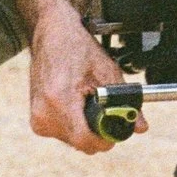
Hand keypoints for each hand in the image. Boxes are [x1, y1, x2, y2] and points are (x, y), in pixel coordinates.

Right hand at [27, 4, 134, 153]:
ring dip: (85, 128)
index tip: (115, 130)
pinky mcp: (36, 120)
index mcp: (59, 101)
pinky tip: (77, 105)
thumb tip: (141, 127)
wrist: (51, 33)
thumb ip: (125, 102)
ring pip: (72, 141)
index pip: (85, 141)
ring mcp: (37, 119)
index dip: (105, 139)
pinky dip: (74, 124)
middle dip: (97, 132)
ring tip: (87, 101)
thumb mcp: (107, 71)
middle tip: (104, 110)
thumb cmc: (76, 47)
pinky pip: (62, 133)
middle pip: (80, 143)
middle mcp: (43, 114)